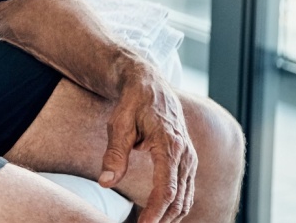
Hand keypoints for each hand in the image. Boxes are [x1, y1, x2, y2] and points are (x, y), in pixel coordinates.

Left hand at [102, 60, 195, 222]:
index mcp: (170, 144)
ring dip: (169, 217)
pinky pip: (185, 191)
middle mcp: (186, 154)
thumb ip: (114, 153)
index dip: (155, 212)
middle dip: (162, 220)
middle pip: (179, 199)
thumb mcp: (118, 123)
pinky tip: (157, 216)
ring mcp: (190, 159)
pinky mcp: (188, 162)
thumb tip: (105, 183)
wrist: (150, 84)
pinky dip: (174, 208)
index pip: (166, 189)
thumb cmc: (132, 102)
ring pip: (185, 198)